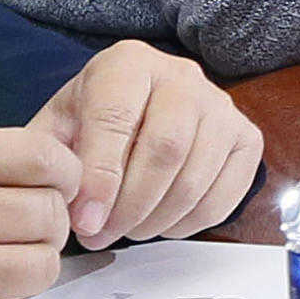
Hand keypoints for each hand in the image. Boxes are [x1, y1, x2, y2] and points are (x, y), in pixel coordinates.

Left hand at [33, 39, 264, 246]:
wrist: (139, 104)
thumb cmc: (94, 117)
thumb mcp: (59, 126)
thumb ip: (53, 161)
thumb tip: (67, 210)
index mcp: (128, 63)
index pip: (116, 119)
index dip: (100, 178)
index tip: (85, 223)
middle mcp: (182, 76)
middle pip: (165, 149)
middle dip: (130, 205)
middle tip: (102, 235)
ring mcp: (221, 106)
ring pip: (195, 177)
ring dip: (157, 220)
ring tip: (127, 232)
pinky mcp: (246, 138)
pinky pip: (225, 194)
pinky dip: (190, 222)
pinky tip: (161, 224)